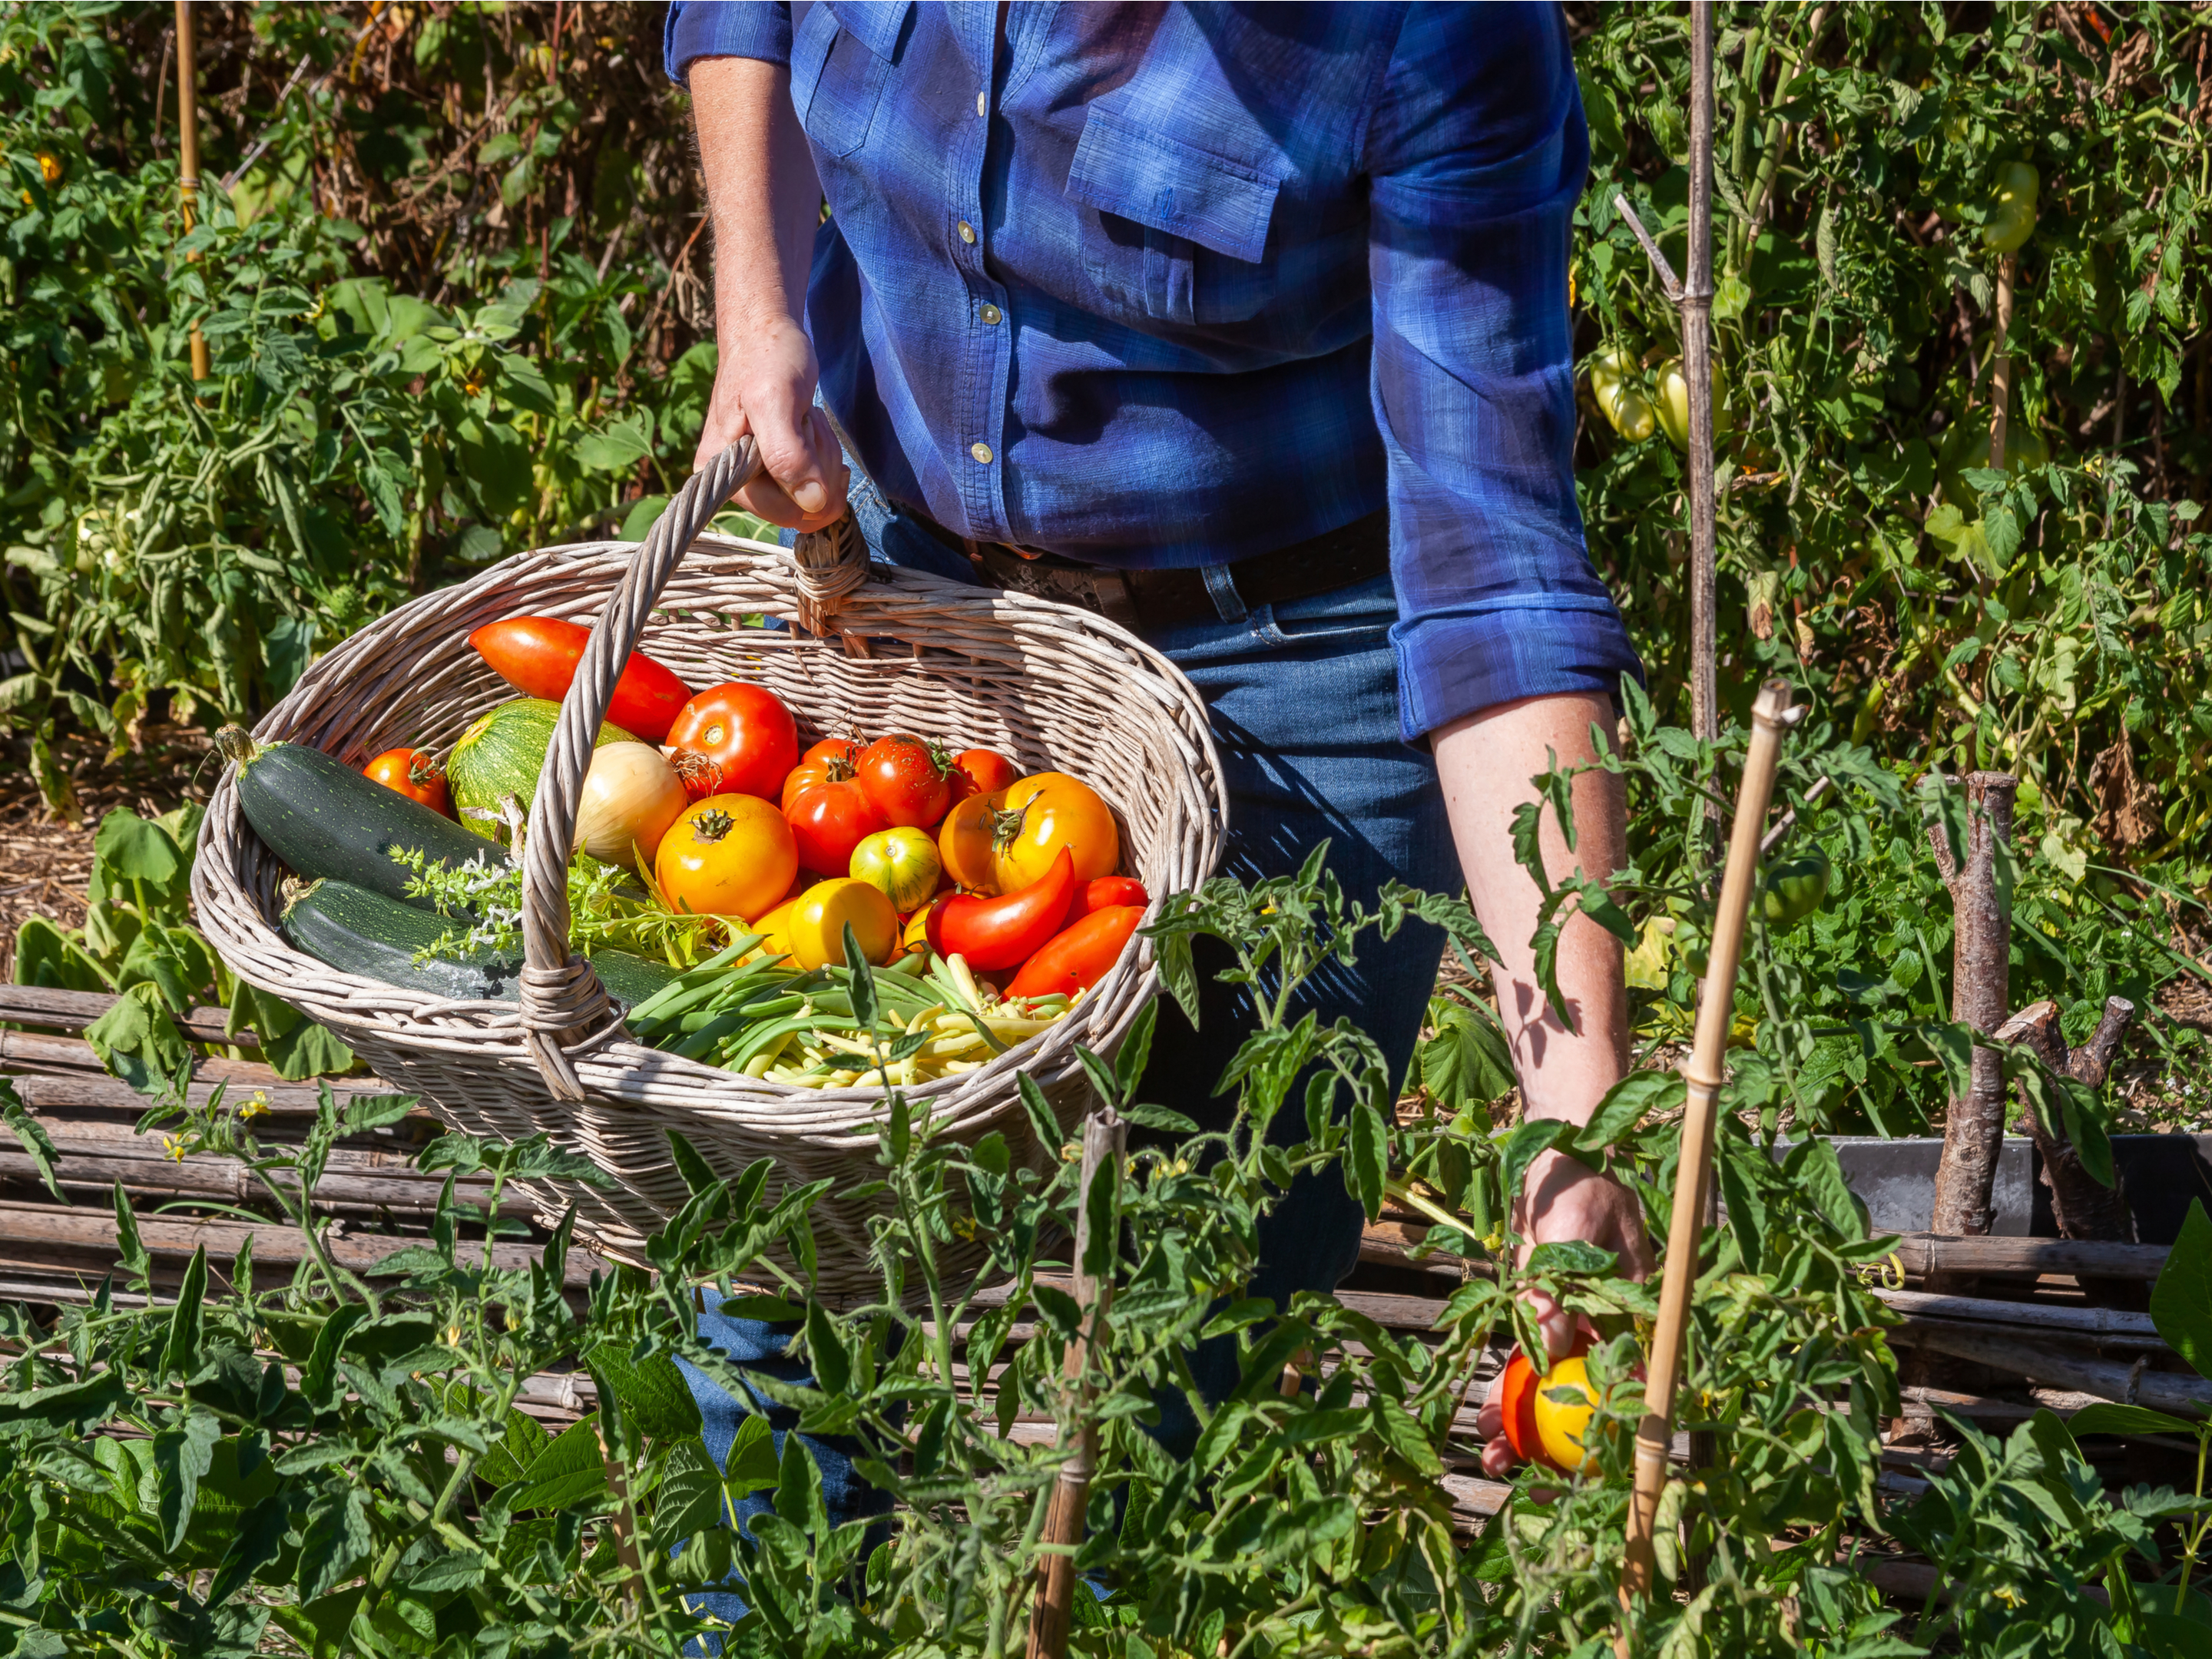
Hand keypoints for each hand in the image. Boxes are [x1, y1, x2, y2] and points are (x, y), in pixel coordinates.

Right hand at [694, 317, 848, 531]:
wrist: (767, 334)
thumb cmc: (766, 359)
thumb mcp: (775, 401)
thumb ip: (787, 454)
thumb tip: (813, 503)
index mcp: (722, 476)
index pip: (784, 512)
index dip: (811, 482)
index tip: (803, 431)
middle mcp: (734, 486)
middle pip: (803, 509)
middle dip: (819, 465)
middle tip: (804, 420)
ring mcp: (757, 480)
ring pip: (815, 498)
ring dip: (823, 455)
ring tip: (804, 417)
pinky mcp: (776, 472)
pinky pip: (816, 486)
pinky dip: (824, 455)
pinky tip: (809, 427)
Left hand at [1474, 1145, 1651, 1478]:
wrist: (1555, 1145)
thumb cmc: (1578, 1180)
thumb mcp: (1572, 1227)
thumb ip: (1558, 1286)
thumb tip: (1549, 1347)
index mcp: (1633, 1307)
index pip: (1629, 1375)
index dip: (1605, 1420)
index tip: (1579, 1455)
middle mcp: (1607, 1322)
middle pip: (1585, 1389)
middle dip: (1552, 1432)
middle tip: (1513, 1463)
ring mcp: (1574, 1319)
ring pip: (1552, 1383)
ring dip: (1523, 1419)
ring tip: (1490, 1453)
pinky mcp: (1542, 1310)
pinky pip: (1526, 1358)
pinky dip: (1508, 1387)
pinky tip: (1486, 1420)